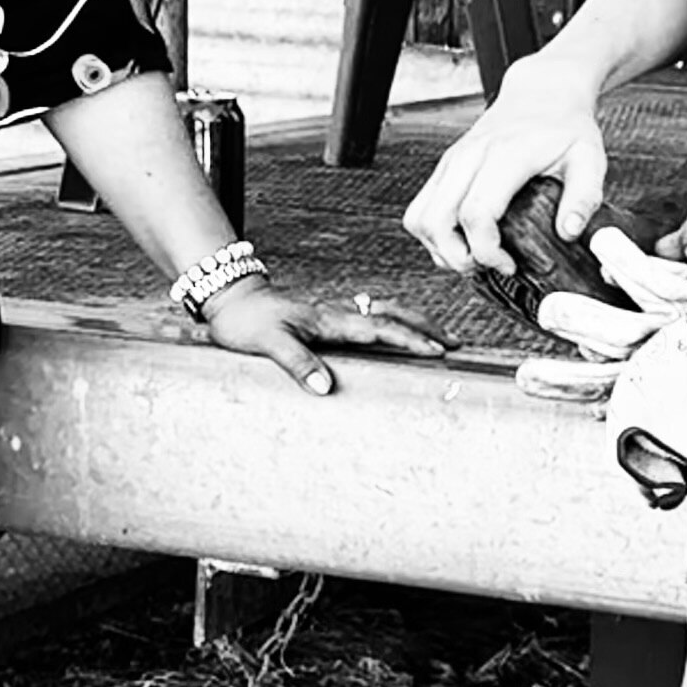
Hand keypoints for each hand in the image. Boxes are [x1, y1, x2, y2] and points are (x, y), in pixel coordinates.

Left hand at [177, 279, 452, 394]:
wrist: (232, 299)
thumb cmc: (248, 322)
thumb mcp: (268, 343)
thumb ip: (297, 362)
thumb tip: (325, 386)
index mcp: (330, 320)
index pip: (379, 328)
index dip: (409, 339)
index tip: (436, 350)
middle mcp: (339, 315)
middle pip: (393, 315)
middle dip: (426, 328)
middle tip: (454, 344)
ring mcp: (336, 315)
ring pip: (385, 313)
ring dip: (414, 323)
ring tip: (438, 338)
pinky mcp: (330, 319)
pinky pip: (371, 318)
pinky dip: (395, 323)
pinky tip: (400, 333)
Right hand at [403, 72, 608, 276]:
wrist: (542, 94)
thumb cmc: (565, 127)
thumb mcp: (589, 159)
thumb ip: (584, 198)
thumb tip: (569, 232)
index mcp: (506, 155)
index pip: (476, 212)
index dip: (486, 250)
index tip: (507, 265)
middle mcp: (470, 156)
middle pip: (437, 220)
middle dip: (457, 257)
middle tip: (486, 267)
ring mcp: (453, 161)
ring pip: (420, 216)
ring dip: (438, 247)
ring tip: (471, 256)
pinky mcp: (446, 167)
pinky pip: (420, 207)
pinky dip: (433, 233)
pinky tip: (460, 240)